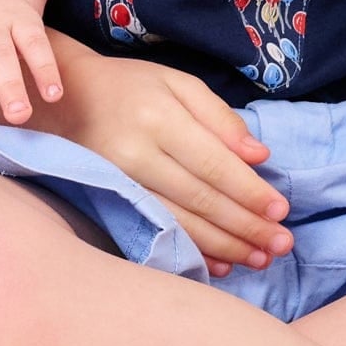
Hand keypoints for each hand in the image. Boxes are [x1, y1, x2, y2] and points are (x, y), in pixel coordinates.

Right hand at [29, 43, 293, 273]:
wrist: (63, 101)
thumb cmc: (130, 86)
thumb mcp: (176, 82)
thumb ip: (219, 116)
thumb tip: (259, 155)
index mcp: (159, 117)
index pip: (213, 163)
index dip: (249, 191)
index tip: (281, 211)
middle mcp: (137, 154)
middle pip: (201, 199)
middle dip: (247, 226)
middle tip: (282, 245)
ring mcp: (121, 183)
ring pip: (181, 223)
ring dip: (226, 245)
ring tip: (260, 259)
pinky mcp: (111, 203)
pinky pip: (158, 233)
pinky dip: (193, 251)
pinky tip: (221, 264)